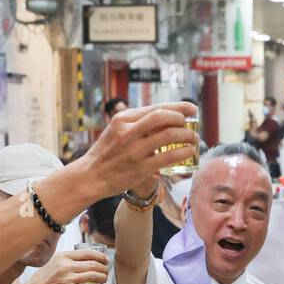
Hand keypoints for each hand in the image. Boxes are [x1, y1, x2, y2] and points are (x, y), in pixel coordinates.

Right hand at [26, 248, 107, 283]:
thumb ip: (69, 260)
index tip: (105, 259)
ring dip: (102, 278)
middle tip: (106, 271)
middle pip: (93, 264)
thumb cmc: (45, 278)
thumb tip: (88, 260)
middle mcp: (66, 265)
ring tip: (104, 279)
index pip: (87, 253)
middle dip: (103, 268)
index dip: (100, 256)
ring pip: (92, 275)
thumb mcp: (55, 262)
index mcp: (63, 256)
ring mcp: (67, 277)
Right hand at [79, 102, 198, 196]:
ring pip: (168, 136)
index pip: (155, 108)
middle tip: (191, 125)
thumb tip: (164, 117)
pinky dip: (182, 152)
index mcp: (122, 119)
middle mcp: (128, 132)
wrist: (90, 177)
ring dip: (186, 136)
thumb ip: (135, 123)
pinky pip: (168, 157)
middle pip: (162, 117)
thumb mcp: (115, 130)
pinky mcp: (140, 168)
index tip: (191, 108)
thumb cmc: (106, 153)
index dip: (177, 107)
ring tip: (193, 139)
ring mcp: (134, 150)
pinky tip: (188, 152)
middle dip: (181, 118)